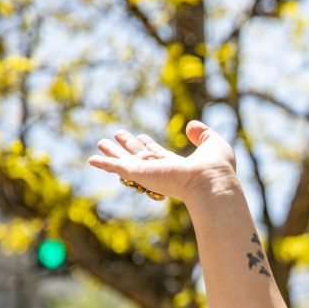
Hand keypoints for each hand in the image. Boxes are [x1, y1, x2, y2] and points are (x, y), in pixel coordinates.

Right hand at [87, 120, 237, 204]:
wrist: (211, 182)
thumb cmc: (217, 168)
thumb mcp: (213, 144)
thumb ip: (202, 134)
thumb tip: (191, 125)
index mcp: (177, 166)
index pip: (160, 155)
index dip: (150, 145)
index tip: (142, 137)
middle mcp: (161, 171)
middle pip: (141, 157)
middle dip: (129, 146)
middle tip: (117, 135)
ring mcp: (149, 173)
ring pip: (126, 160)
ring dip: (113, 152)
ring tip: (100, 142)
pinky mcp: (139, 173)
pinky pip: (117, 167)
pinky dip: (104, 163)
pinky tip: (91, 159)